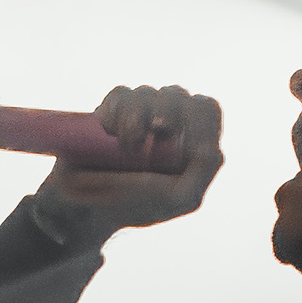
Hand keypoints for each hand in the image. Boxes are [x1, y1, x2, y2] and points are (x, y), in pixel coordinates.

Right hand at [35, 84, 221, 233]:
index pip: (206, 109)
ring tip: (127, 144)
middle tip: (155, 131)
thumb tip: (214, 148)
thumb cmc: (138, 204)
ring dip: (137, 116)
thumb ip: (204, 171)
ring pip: (147, 94)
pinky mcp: (111, 110)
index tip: (178, 138)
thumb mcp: (181, 198)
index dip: (196, 116)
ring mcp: (139, 114)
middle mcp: (169, 122)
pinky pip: (120, 95)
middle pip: (178, 96)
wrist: (87, 209)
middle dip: (167, 112)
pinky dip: (116, 111)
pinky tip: (109, 130)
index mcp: (191, 140)